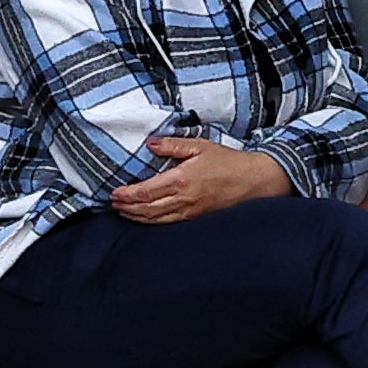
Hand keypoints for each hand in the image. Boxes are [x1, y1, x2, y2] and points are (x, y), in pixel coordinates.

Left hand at [107, 136, 288, 227]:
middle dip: (127, 207)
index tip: (115, 193)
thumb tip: (151, 144)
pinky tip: (144, 218)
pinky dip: (152, 221)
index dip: (128, 194)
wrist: (254, 182)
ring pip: (156, 219)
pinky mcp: (196, 219)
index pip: (147, 191)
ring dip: (136, 217)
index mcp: (182, 180)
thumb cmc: (229, 162)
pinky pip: (169, 223)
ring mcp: (190, 212)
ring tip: (123, 211)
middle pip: (147, 209)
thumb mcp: (200, 146)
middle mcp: (183, 200)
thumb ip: (173, 146)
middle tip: (113, 203)